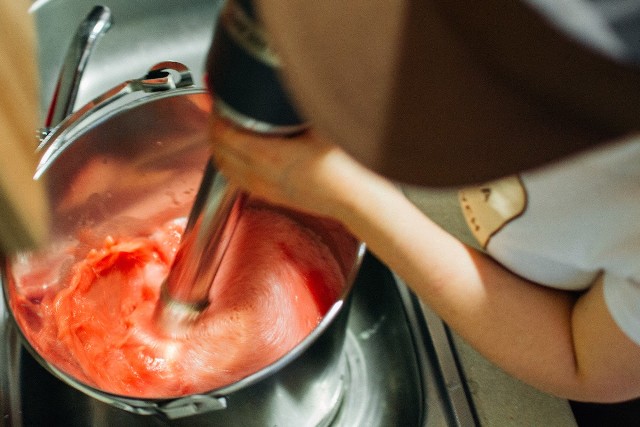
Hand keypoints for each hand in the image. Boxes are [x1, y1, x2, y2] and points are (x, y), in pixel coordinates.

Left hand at [209, 113, 382, 222]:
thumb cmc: (344, 166)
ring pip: (225, 168)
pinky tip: (238, 154)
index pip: (225, 134)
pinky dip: (230, 164)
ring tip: (224, 130)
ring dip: (220, 148)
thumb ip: (298, 104)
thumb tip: (293, 79)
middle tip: (219, 111)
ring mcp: (264, 188)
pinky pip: (237, 180)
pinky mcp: (270, 195)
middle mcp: (261, 174)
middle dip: (214, 128)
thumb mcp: (321, 124)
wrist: (354, 197)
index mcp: (269, 155)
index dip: (216, 115)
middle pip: (219, 150)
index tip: (218, 100)